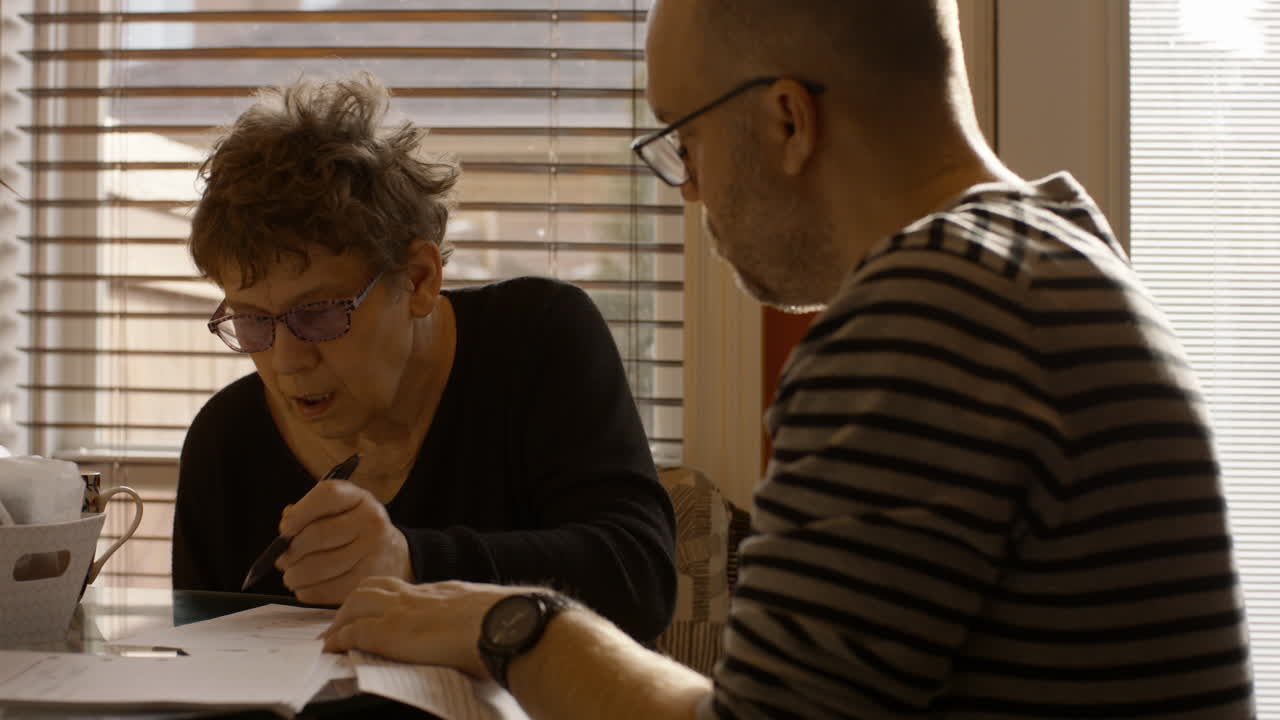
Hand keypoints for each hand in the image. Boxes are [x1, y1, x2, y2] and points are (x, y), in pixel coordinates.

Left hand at [275, 480, 412, 604]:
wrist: (392, 555)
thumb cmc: (353, 530)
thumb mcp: (338, 510)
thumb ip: (309, 512)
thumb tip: (286, 528)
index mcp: (360, 498)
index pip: (328, 495)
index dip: (301, 512)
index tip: (284, 529)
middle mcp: (371, 521)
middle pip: (319, 535)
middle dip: (292, 551)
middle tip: (281, 561)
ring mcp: (373, 552)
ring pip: (320, 566)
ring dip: (296, 575)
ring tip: (291, 577)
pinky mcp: (368, 579)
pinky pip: (328, 589)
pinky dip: (309, 592)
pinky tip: (306, 588)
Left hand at [322, 577, 532, 678]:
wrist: (504, 624)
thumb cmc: (507, 624)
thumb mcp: (490, 616)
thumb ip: (479, 621)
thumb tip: (489, 638)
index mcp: (444, 592)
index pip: (406, 590)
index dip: (387, 599)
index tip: (380, 612)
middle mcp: (420, 595)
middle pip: (375, 587)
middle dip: (355, 602)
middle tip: (343, 622)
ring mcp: (403, 611)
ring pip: (357, 601)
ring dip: (341, 618)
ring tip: (333, 636)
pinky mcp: (390, 632)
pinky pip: (353, 631)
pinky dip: (338, 638)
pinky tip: (331, 649)